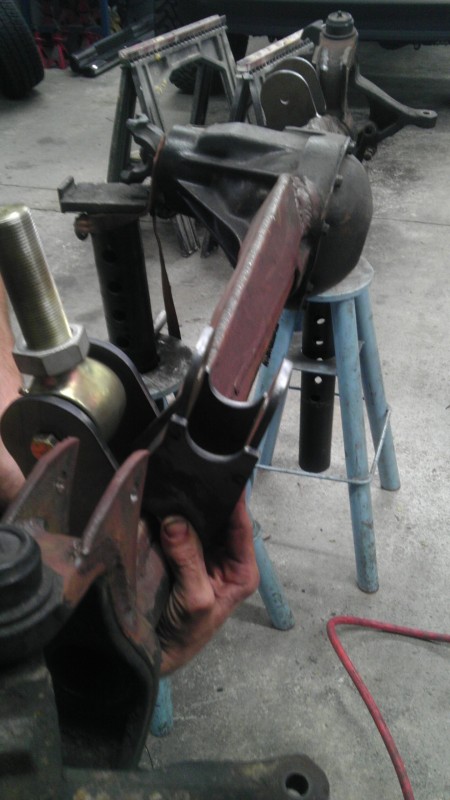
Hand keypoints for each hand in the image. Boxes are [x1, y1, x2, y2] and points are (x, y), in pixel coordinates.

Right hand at [157, 493, 258, 674]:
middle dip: (207, 499)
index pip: (242, 526)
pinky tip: (164, 498)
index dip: (235, 501)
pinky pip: (178, 529)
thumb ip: (188, 559)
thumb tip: (176, 520)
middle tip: (193, 472)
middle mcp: (224, 557)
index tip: (225, 475)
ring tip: (178, 479)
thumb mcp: (195, 598)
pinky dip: (172, 515)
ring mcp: (201, 554)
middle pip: (219, 519)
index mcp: (242, 569)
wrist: (158, 652)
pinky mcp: (179, 553)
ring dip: (188, 505)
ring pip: (198, 521)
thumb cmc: (187, 632)